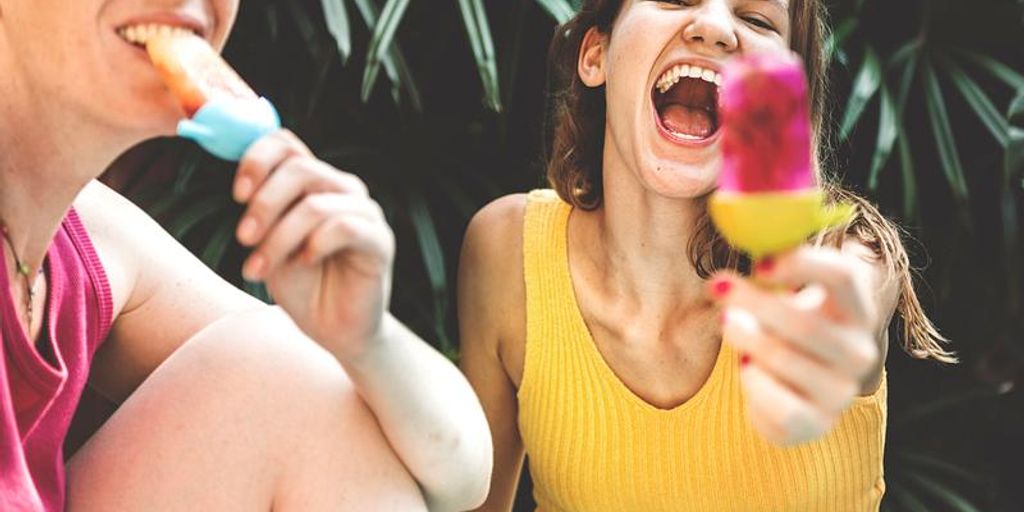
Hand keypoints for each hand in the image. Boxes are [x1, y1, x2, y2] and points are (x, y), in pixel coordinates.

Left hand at [233, 130, 393, 360]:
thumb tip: (242, 187)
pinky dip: (315, 244)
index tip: (237, 195)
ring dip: (279, 237)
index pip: (287, 143)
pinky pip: (345, 227)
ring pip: (316, 204)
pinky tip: (304, 262)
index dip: (258, 159)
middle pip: (300, 168)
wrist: (334, 331)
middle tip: (244, 239)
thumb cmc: (303, 286)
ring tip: (259, 268)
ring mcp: (366, 213)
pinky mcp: (380, 241)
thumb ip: (262, 212)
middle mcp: (342, 189)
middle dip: (264, 205)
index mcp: (315, 182)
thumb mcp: (270, 244)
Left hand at [708, 246, 879, 444]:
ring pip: (785, 359)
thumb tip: (739, 236)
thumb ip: (772, 273)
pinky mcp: (818, 423)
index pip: (844, 276)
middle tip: (717, 286)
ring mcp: (842, 391)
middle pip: (806, 322)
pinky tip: (745, 367)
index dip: (801, 264)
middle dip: (755, 302)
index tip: (758, 263)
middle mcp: (859, 351)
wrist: (793, 400)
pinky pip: (778, 401)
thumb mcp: (787, 300)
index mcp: (856, 310)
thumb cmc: (785, 335)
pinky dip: (752, 381)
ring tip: (726, 322)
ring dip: (745, 337)